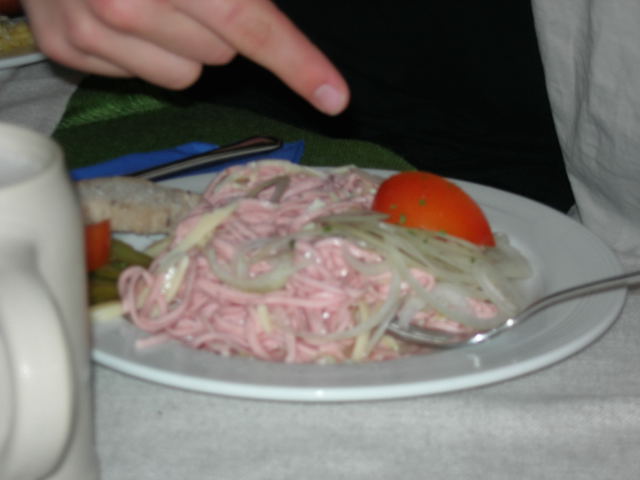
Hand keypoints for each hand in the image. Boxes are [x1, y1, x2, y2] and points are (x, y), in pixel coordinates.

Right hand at [20, 0, 348, 114]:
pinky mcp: (65, 49)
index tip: (337, 99)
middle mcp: (125, 4)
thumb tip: (264, 13)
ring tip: (146, 2)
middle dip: (217, 28)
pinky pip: (139, 77)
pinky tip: (111, 13)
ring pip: (184, 75)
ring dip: (179, 44)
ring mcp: (89, 31)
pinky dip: (138, 52)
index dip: (299, 63)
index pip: (251, 23)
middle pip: (221, 56)